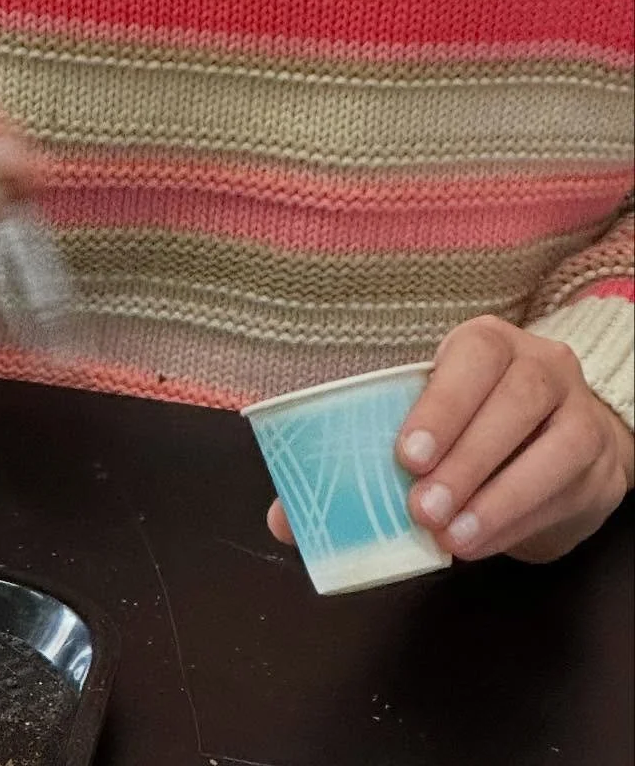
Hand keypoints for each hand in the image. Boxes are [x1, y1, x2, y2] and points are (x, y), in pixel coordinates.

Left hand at [267, 316, 634, 562]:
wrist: (556, 443)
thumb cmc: (468, 428)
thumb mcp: (419, 426)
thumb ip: (357, 461)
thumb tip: (282, 518)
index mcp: (486, 343)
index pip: (472, 357)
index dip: (441, 403)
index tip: (406, 455)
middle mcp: (543, 366)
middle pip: (516, 399)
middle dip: (466, 457)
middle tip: (422, 508)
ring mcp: (581, 414)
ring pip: (555, 447)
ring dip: (499, 496)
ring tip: (453, 537)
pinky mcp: (603, 466)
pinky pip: (571, 490)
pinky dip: (524, 520)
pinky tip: (485, 542)